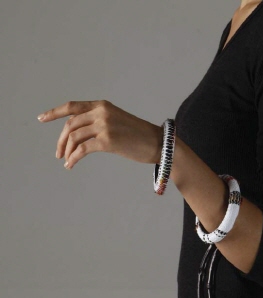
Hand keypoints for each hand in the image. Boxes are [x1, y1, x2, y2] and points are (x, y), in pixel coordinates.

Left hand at [37, 100, 163, 168]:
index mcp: (102, 105)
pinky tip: (71, 165)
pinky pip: (83, 149)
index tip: (42, 119)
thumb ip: (98, 122)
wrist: (158, 143)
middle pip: (70, 125)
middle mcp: (101, 112)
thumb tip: (80, 134)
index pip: (72, 107)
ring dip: (67, 151)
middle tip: (58, 153)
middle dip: (61, 140)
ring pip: (75, 137)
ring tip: (66, 161)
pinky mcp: (107, 141)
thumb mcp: (116, 122)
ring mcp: (104, 125)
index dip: (54, 112)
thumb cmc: (139, 136)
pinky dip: (74, 158)